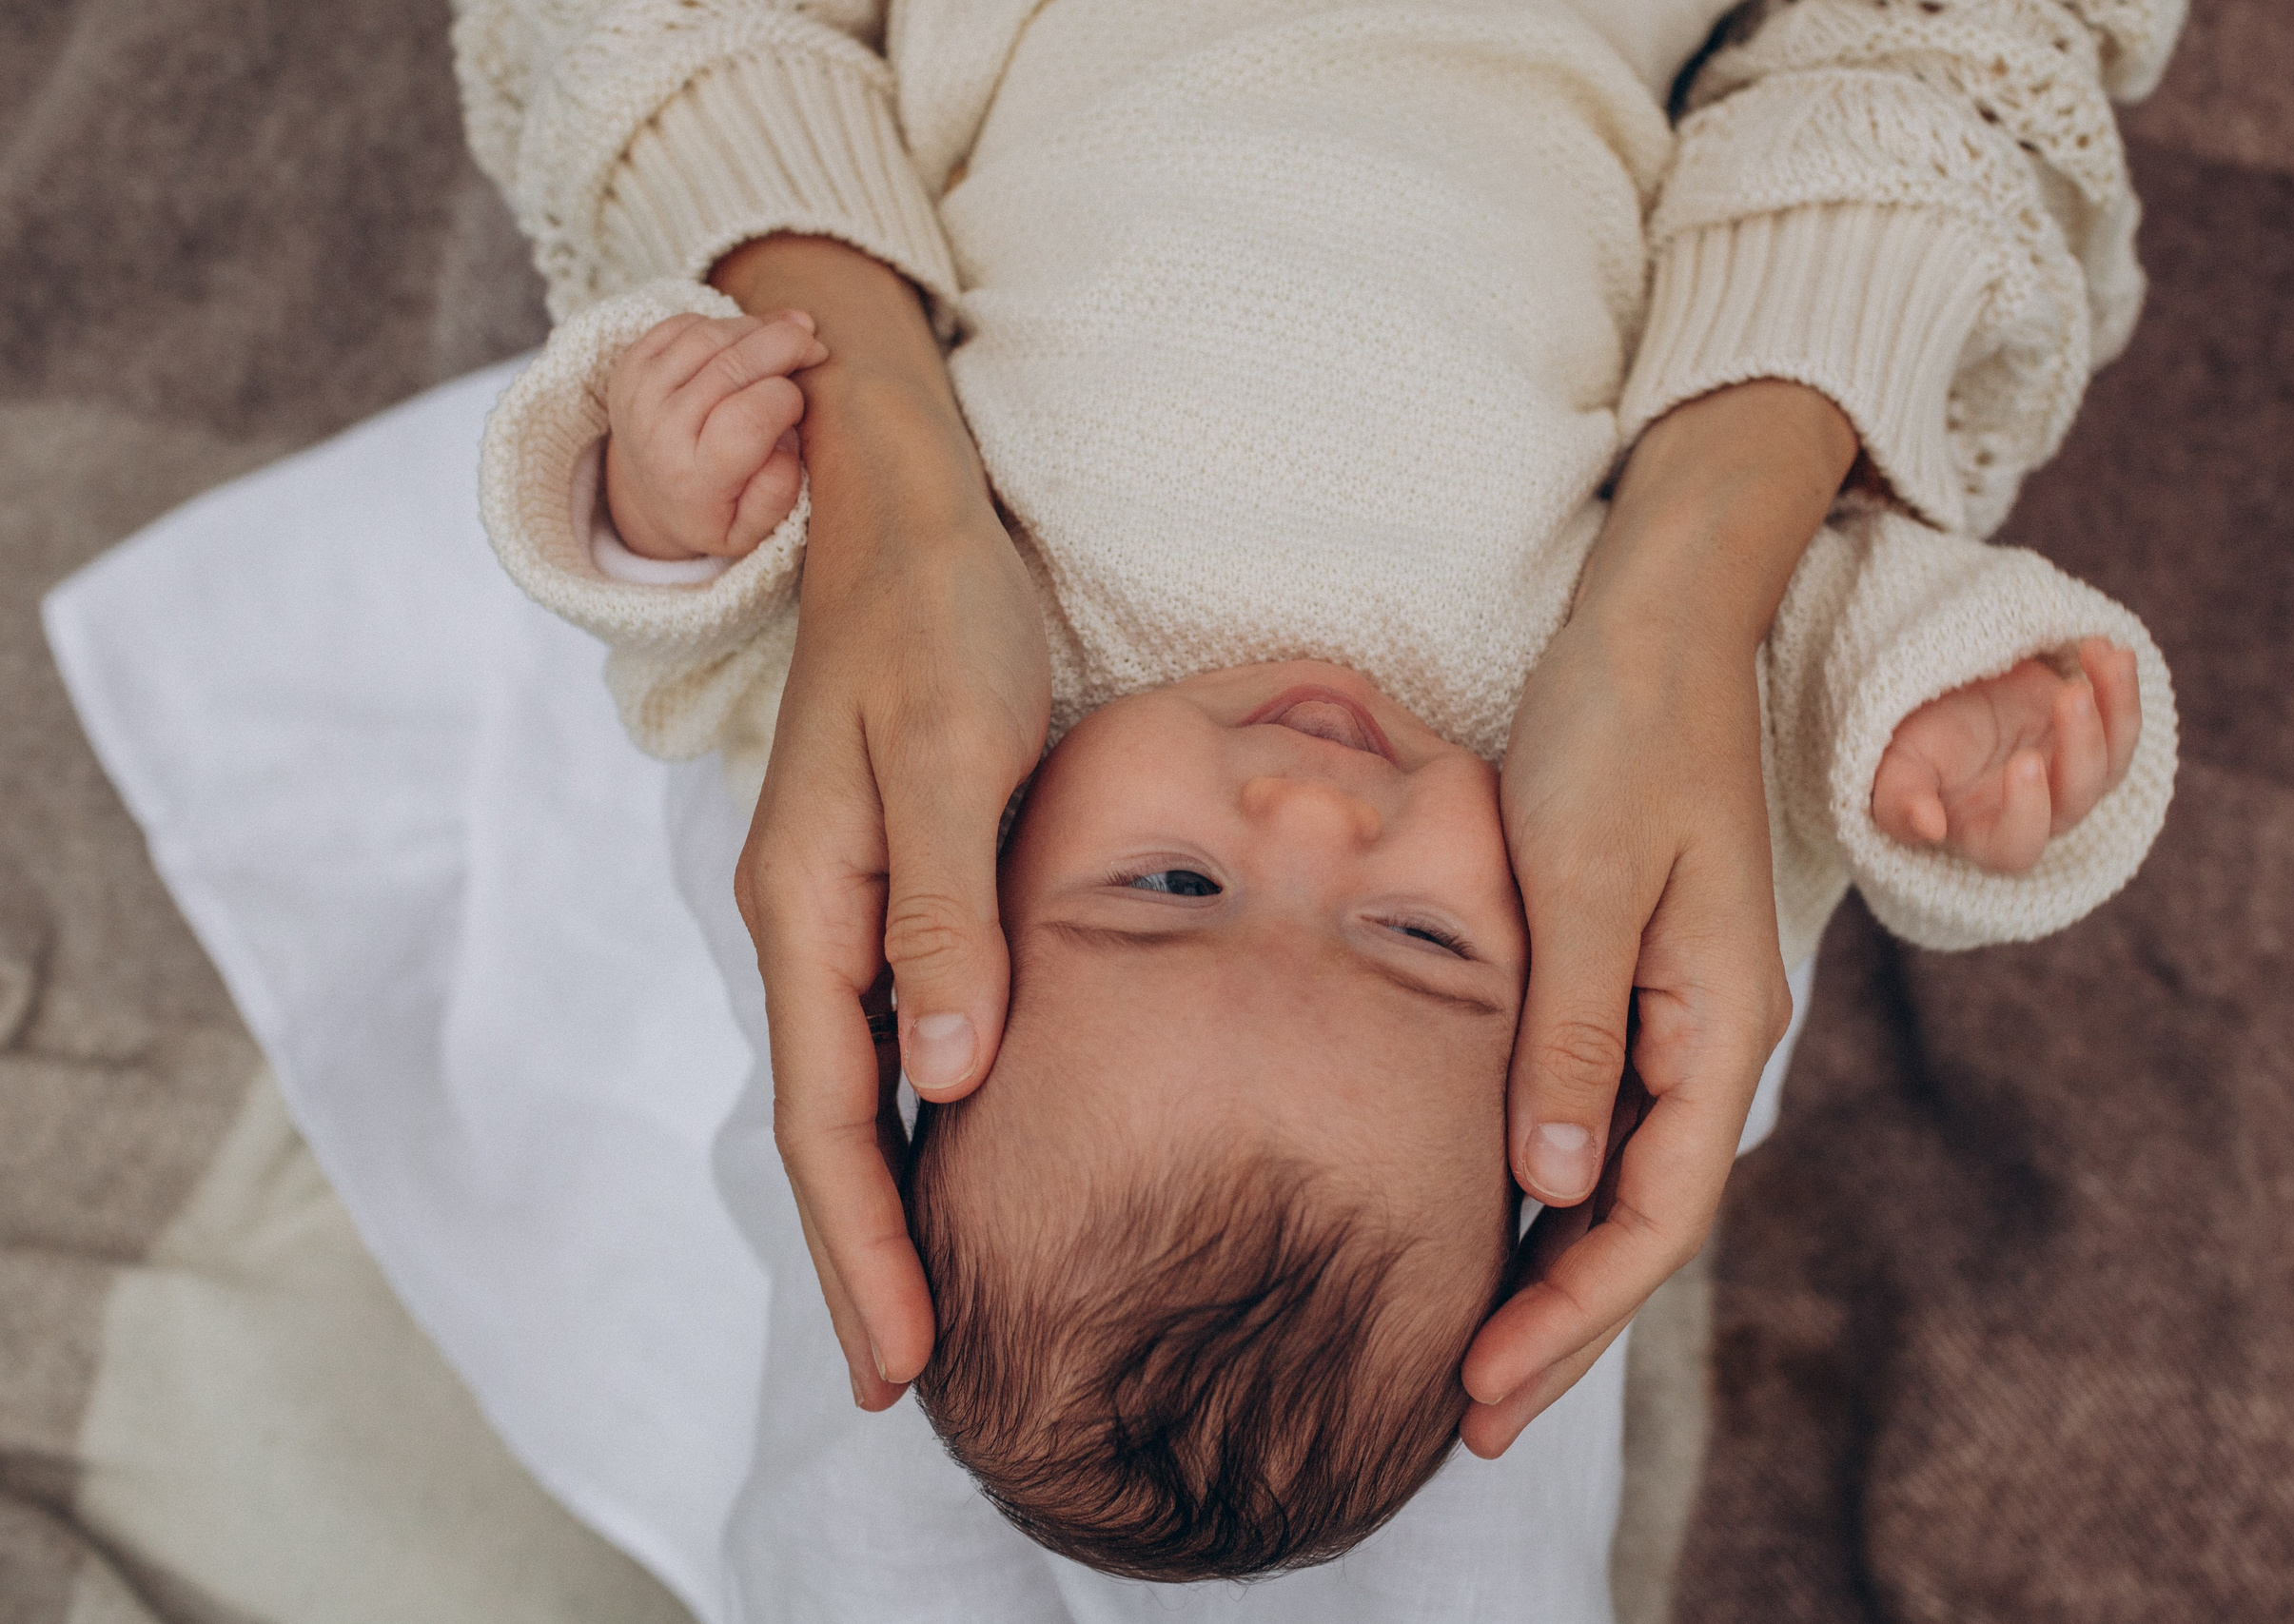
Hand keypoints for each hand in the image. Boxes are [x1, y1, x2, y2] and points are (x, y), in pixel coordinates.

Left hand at [603, 309, 828, 561]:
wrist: (645, 497)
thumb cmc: (711, 511)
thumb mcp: (749, 532)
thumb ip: (777, 492)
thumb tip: (787, 435)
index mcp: (694, 477)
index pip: (750, 419)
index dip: (788, 398)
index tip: (802, 402)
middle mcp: (659, 431)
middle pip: (732, 365)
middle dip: (785, 344)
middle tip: (815, 346)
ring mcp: (639, 392)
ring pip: (711, 336)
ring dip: (758, 328)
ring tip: (786, 337)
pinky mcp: (630, 365)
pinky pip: (685, 325)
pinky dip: (723, 324)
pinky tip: (743, 340)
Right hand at [716, 236, 1050, 1412]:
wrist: (900, 502)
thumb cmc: (934, 614)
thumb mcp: (948, 752)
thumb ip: (942, 914)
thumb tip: (949, 1078)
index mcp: (808, 905)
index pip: (831, 1115)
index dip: (865, 1243)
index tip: (903, 1361)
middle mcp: (808, 922)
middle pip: (832, 1123)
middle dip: (863, 1256)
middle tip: (907, 1382)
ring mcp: (840, 903)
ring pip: (858, 1085)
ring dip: (884, 1202)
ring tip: (924, 1308)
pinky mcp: (887, 879)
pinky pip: (889, 1029)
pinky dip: (914, 1116)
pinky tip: (956, 1158)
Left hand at [1459, 381, 1855, 1457]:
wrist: (1662, 616)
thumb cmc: (1620, 729)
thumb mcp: (1581, 877)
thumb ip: (1570, 1033)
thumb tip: (1551, 1188)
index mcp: (1718, 1022)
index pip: (1654, 1215)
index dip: (1575, 1318)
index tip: (1484, 1392)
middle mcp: (1708, 1035)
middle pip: (1639, 1220)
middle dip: (1560, 1325)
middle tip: (1466, 1417)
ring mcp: (1673, 1010)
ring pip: (1616, 1177)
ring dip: (1550, 1267)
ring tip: (1469, 1352)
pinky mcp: (1629, 975)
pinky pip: (1593, 1112)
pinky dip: (1544, 1184)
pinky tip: (1484, 1218)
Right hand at [1871, 636, 2141, 872]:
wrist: (1932, 700)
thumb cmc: (1907, 745)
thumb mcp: (1891, 771)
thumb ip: (1902, 803)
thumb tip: (1929, 827)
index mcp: (1984, 833)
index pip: (2017, 845)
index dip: (2027, 812)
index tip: (2022, 761)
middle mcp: (2038, 813)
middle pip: (2077, 798)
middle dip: (2081, 746)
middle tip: (2070, 694)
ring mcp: (2068, 774)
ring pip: (2113, 759)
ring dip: (2117, 710)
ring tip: (2107, 657)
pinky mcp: (2089, 735)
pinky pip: (2120, 720)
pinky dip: (2119, 685)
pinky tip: (2107, 649)